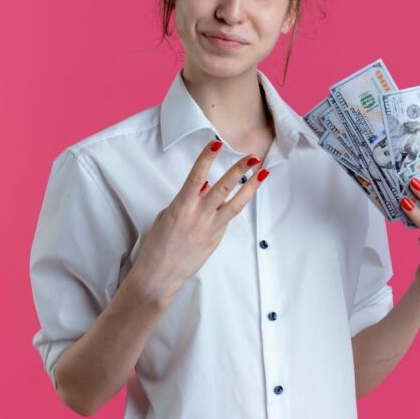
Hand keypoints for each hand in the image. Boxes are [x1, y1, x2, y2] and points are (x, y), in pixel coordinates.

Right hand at [131, 139, 268, 300]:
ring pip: (235, 204)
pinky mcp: (216, 239)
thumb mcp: (167, 216)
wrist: (159, 276)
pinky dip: (233, 205)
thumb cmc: (158, 245)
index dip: (207, 158)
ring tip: (261, 174)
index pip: (196, 175)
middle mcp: (198, 216)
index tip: (216, 143)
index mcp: (181, 207)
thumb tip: (204, 186)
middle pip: (223, 187)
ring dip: (250, 187)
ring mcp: (210, 228)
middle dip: (239, 170)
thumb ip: (187, 199)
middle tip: (252, 156)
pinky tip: (240, 196)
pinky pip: (227, 218)